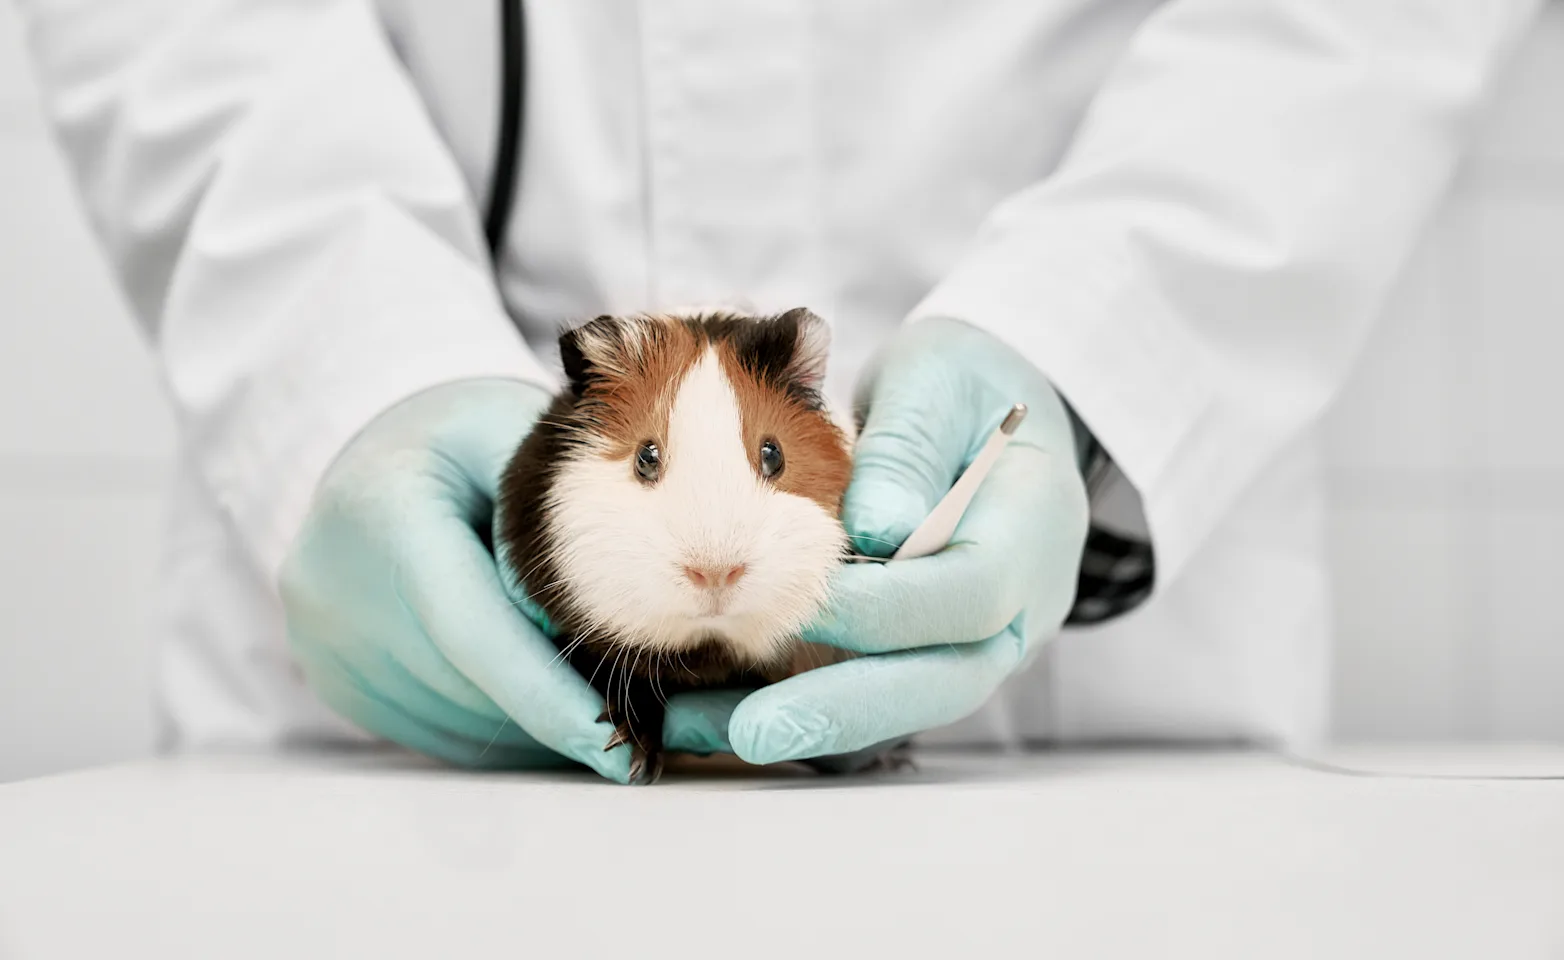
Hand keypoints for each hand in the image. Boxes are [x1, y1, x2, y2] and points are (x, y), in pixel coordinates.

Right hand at [279, 379, 634, 781]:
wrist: (377, 456)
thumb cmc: (471, 441)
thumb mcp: (520, 438)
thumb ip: (558, 519)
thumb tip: (615, 614)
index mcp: (381, 510)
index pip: (472, 630)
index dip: (545, 695)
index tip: (615, 745)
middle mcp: (333, 586)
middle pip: (469, 685)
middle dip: (563, 707)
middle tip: (651, 720)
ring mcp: (326, 643)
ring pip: (459, 721)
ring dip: (536, 724)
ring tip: (609, 698)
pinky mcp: (337, 681)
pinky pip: (439, 732)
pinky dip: (503, 725)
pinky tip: (548, 698)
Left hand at [680, 317, 1089, 764]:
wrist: (998, 408)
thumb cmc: (965, 385)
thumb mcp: (939, 378)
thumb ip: (908, 446)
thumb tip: (876, 528)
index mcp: (1033, 529)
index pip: (970, 593)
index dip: (890, 607)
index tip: (807, 604)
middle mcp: (1016, 606)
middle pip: (938, 680)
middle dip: (843, 710)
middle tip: (755, 732)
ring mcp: (974, 641)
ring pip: (896, 703)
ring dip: (800, 722)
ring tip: (698, 727)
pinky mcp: (927, 654)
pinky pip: (866, 695)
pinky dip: (794, 709)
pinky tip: (711, 714)